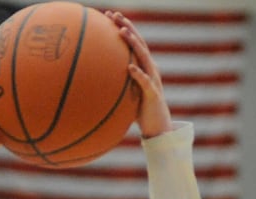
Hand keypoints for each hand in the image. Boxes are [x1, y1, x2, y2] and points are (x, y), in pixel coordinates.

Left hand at [107, 11, 170, 138]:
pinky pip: (145, 82)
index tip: (110, 15)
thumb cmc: (141, 110)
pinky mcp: (153, 94)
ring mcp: (153, 80)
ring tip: (122, 32)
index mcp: (144, 67)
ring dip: (133, 44)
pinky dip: (138, 74)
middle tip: (114, 14)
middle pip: (139, 43)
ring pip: (143, 57)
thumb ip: (117, 83)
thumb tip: (97, 80)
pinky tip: (129, 67)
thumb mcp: (127, 93)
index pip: (134, 43)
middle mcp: (150, 69)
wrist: (158, 127)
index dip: (124, 27)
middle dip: (127, 27)